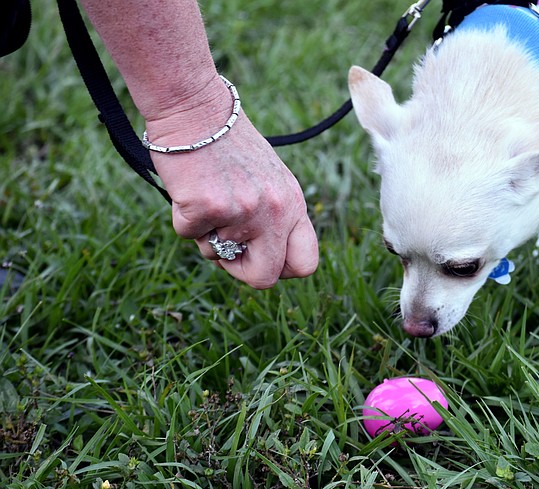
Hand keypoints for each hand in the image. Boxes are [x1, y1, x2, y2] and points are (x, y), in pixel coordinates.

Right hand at [145, 90, 318, 288]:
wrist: (197, 108)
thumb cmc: (229, 143)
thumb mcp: (269, 180)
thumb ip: (274, 216)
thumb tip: (262, 258)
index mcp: (294, 205)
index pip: (305, 263)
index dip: (280, 270)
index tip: (259, 258)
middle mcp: (275, 212)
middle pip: (264, 278)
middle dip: (240, 271)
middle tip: (225, 249)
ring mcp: (243, 212)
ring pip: (216, 255)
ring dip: (205, 234)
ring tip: (206, 194)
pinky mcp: (207, 208)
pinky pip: (187, 234)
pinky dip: (182, 216)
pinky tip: (189, 187)